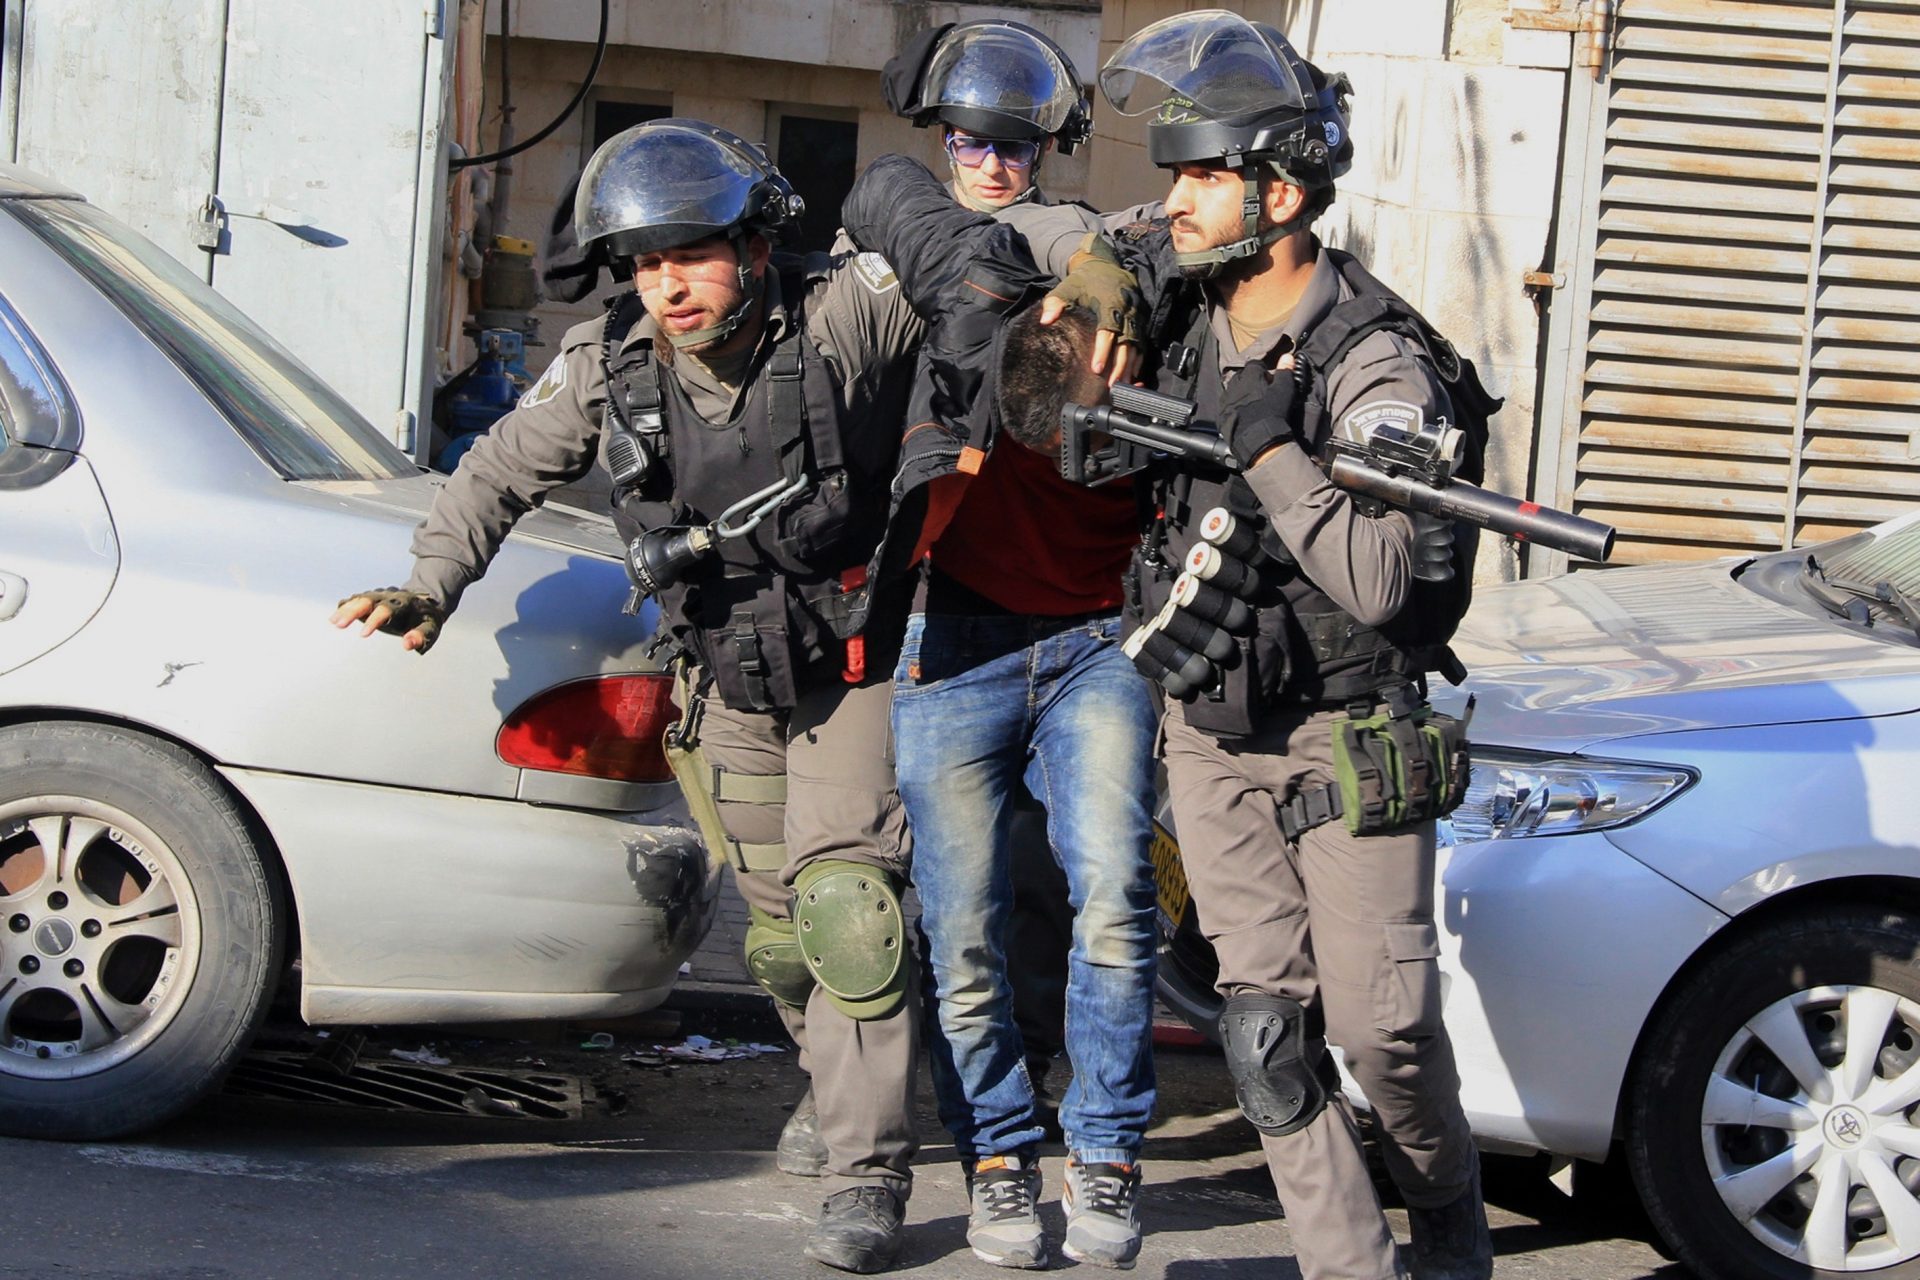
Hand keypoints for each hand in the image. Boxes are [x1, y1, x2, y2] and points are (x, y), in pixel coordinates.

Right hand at [331, 588, 445, 653]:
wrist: (426, 602)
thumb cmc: (426, 620)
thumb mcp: (430, 628)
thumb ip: (421, 636)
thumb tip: (407, 645)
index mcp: (405, 602)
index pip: (388, 609)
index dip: (374, 620)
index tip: (363, 634)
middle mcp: (389, 596)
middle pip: (368, 600)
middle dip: (353, 611)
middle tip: (339, 625)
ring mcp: (379, 596)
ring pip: (360, 599)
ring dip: (346, 610)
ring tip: (333, 622)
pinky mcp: (372, 599)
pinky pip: (356, 600)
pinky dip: (346, 606)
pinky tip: (334, 617)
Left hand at [1043, 231, 1143, 385]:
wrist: (1106, 265)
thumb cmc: (1084, 280)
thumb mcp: (1067, 287)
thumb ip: (1056, 303)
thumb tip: (1045, 320)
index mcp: (1109, 302)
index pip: (1108, 331)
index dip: (1103, 351)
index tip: (1096, 369)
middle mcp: (1126, 310)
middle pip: (1125, 343)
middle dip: (1119, 366)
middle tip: (1111, 386)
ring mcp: (1135, 316)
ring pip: (1135, 345)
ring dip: (1129, 366)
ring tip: (1122, 385)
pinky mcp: (1140, 320)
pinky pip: (1142, 342)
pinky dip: (1138, 359)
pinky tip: (1132, 374)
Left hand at [1222, 362, 1297, 470]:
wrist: (1257, 437)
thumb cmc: (1273, 410)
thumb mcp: (1284, 389)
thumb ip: (1285, 371)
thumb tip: (1287, 355)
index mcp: (1249, 374)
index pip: (1255, 365)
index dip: (1264, 372)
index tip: (1270, 381)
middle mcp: (1234, 383)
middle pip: (1242, 377)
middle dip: (1250, 382)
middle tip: (1261, 394)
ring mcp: (1226, 399)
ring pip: (1233, 391)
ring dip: (1241, 395)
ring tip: (1252, 406)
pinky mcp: (1221, 414)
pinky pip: (1227, 407)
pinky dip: (1234, 409)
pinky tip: (1243, 416)